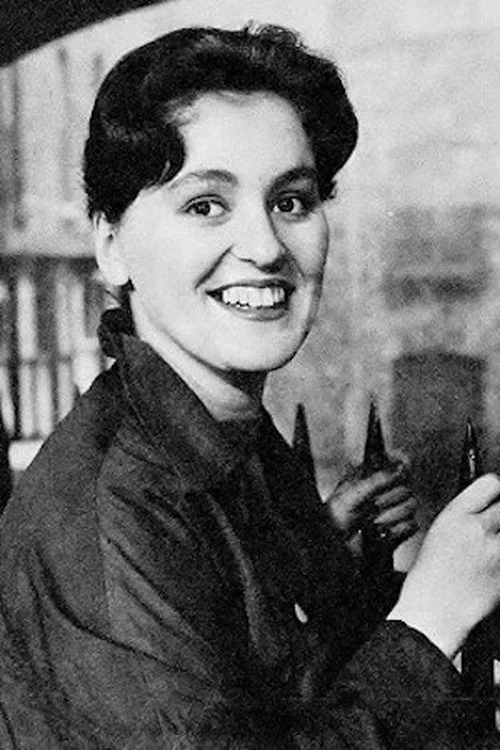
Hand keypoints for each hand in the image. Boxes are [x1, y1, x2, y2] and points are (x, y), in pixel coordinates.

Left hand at [327, 462, 418, 552]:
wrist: (336, 550)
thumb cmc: (335, 520)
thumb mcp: (352, 494)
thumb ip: (379, 479)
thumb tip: (401, 466)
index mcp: (370, 477)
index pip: (397, 465)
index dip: (399, 469)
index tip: (397, 475)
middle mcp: (383, 492)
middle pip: (406, 488)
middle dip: (386, 501)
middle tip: (368, 508)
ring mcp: (393, 511)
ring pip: (410, 506)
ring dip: (388, 517)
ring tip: (370, 524)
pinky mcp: (399, 530)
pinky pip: (411, 525)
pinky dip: (395, 531)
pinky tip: (380, 534)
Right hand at [388, 474, 499, 659]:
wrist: (434, 612)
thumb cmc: (430, 576)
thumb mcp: (439, 533)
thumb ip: (466, 516)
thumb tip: (487, 509)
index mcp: (456, 516)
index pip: (491, 484)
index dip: (496, 489)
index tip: (496, 496)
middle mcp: (479, 530)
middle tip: (494, 526)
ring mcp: (497, 552)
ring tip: (490, 548)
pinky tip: (491, 565)